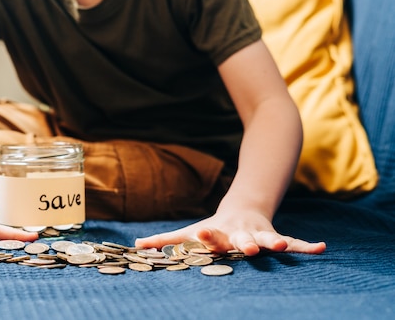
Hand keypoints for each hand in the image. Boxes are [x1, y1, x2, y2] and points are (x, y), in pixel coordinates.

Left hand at [134, 209, 325, 255]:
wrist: (242, 208)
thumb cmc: (211, 229)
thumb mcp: (188, 232)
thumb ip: (164, 240)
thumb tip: (135, 245)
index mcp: (218, 234)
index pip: (211, 237)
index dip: (208, 237)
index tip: (204, 236)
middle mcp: (239, 233)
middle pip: (241, 239)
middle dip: (245, 243)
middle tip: (248, 247)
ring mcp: (259, 233)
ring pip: (268, 238)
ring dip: (276, 242)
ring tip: (284, 246)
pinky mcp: (275, 235)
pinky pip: (295, 240)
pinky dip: (307, 246)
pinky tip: (322, 249)